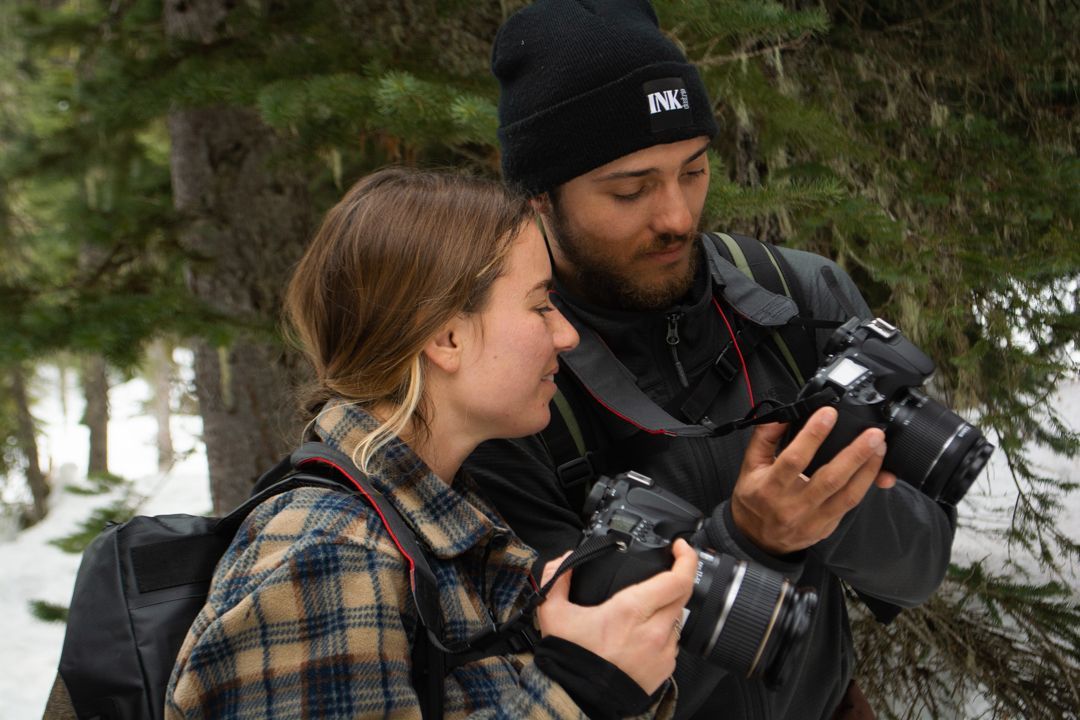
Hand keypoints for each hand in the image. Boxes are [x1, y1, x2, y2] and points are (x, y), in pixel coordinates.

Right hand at [536, 539, 696, 693]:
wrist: (578, 700)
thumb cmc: (569, 658)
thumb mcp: (553, 612)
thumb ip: (557, 577)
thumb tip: (565, 558)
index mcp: (631, 610)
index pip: (677, 580)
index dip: (685, 558)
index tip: (680, 547)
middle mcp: (654, 631)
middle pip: (683, 595)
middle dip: (676, 578)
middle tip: (663, 571)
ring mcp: (663, 652)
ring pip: (677, 620)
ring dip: (666, 609)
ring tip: (643, 611)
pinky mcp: (664, 670)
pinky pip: (671, 644)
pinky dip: (661, 634)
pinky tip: (641, 636)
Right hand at [730, 406, 895, 554]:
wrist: (757, 539)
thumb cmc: (754, 500)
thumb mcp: (749, 466)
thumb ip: (764, 438)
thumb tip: (781, 416)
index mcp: (770, 487)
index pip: (795, 459)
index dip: (813, 435)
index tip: (828, 415)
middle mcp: (793, 506)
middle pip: (830, 478)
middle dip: (855, 454)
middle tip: (872, 435)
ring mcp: (812, 520)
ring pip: (848, 495)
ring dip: (868, 470)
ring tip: (879, 448)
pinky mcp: (826, 527)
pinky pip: (851, 505)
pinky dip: (865, 485)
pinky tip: (874, 469)